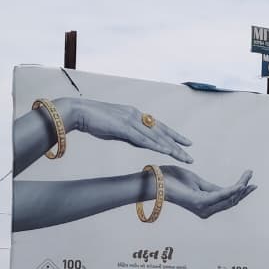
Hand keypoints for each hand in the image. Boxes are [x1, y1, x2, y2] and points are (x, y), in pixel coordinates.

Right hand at [60, 97, 193, 162]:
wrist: (77, 112)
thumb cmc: (93, 121)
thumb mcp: (116, 129)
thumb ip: (130, 135)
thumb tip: (141, 142)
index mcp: (135, 114)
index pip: (159, 126)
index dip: (173, 135)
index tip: (186, 142)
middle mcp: (137, 116)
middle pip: (161, 132)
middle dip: (177, 144)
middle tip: (190, 155)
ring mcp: (131, 121)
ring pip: (156, 137)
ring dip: (171, 148)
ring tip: (184, 157)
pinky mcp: (124, 127)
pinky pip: (143, 139)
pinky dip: (157, 145)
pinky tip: (167, 151)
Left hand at [161, 166, 255, 218]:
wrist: (155, 180)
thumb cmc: (172, 180)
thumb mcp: (197, 182)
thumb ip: (212, 188)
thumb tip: (229, 189)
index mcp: (205, 206)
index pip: (228, 200)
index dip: (241, 192)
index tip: (251, 181)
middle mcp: (206, 211)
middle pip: (231, 201)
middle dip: (244, 190)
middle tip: (253, 178)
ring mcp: (203, 208)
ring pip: (229, 198)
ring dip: (240, 187)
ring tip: (248, 176)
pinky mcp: (200, 202)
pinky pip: (221, 196)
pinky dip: (232, 190)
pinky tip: (240, 184)